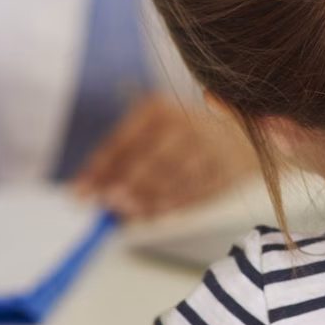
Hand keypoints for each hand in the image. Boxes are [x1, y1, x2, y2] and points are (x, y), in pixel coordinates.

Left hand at [72, 94, 256, 220]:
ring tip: (127, 214)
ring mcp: (207, 147)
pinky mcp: (224, 169)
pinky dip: (169, 206)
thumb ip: (121, 157)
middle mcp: (184, 124)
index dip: (98, 170)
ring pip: (170, 180)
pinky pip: (191, 192)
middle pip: (148, 161)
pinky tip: (153, 214)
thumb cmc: (186, 133)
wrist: (244, 132)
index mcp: (158, 109)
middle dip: (125, 187)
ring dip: (145, 201)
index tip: (80, 194)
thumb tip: (87, 190)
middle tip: (108, 206)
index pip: (121, 142)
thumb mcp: (153, 129)